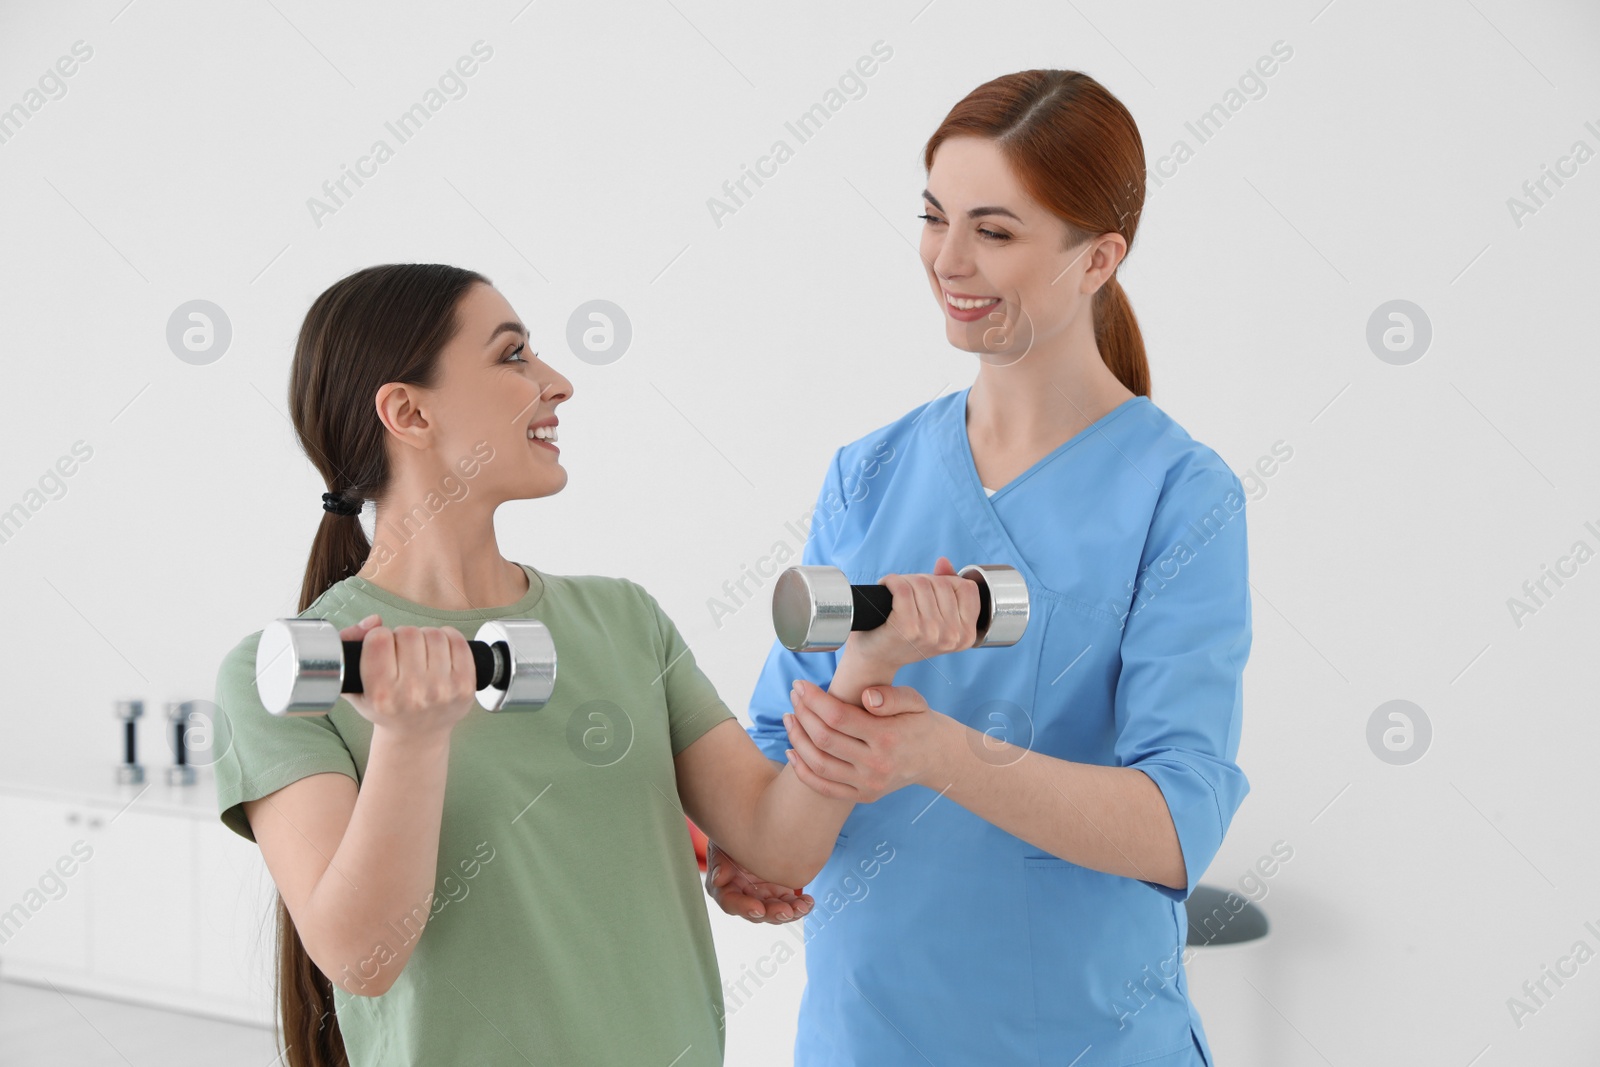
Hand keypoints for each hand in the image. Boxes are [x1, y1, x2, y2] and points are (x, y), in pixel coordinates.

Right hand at [337, 615, 477, 739]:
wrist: (417, 735)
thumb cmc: (385, 708)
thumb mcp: (354, 686)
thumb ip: (348, 647)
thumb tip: (373, 621)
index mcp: (381, 696)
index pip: (378, 639)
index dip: (378, 637)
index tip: (380, 647)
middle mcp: (413, 694)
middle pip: (407, 633)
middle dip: (402, 637)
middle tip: (402, 652)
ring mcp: (442, 690)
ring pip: (433, 634)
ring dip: (425, 637)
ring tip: (420, 652)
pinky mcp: (465, 686)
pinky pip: (458, 642)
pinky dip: (449, 638)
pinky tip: (440, 650)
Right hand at [704, 839, 813, 922]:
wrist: (750, 825)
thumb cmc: (732, 834)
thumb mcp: (723, 844)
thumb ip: (720, 861)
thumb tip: (719, 879)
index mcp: (725, 885)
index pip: (730, 902)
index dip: (744, 907)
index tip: (759, 909)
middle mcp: (742, 894)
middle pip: (756, 912)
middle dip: (772, 913)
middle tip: (787, 911)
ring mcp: (761, 894)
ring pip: (774, 911)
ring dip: (789, 912)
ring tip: (803, 906)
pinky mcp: (777, 891)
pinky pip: (788, 903)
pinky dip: (798, 905)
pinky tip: (807, 902)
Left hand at [783, 680, 950, 801]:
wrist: (933, 757)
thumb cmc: (917, 722)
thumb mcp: (914, 701)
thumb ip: (892, 696)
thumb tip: (867, 697)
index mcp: (888, 737)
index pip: (839, 717)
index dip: (814, 700)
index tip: (800, 684)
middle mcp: (876, 765)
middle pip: (825, 739)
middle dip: (803, 713)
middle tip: (794, 695)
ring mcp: (868, 784)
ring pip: (819, 764)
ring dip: (797, 739)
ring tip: (789, 717)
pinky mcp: (862, 796)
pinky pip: (823, 788)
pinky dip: (802, 770)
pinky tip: (791, 750)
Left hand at [843, 557, 981, 669]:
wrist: (877, 659)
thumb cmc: (905, 637)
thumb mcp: (936, 617)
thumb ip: (947, 588)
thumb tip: (943, 562)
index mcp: (966, 635)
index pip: (967, 588)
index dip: (947, 582)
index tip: (931, 592)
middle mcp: (952, 635)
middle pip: (942, 583)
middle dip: (923, 581)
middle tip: (908, 594)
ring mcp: (931, 632)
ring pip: (922, 583)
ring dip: (905, 581)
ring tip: (896, 595)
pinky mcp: (907, 627)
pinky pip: (902, 588)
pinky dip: (891, 582)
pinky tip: (886, 588)